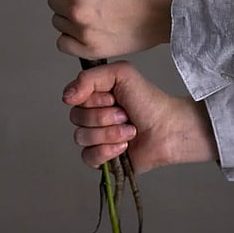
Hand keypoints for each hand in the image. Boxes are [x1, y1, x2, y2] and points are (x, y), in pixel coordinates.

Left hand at [48, 0, 179, 57]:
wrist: (166, 13)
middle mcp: (75, 8)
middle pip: (53, 1)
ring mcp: (81, 32)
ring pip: (58, 22)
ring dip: (68, 18)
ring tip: (91, 16)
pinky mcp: (90, 50)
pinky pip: (63, 44)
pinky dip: (71, 38)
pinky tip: (87, 32)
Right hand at [63, 61, 216, 172]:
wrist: (167, 128)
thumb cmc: (148, 100)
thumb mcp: (121, 74)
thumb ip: (89, 78)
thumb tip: (66, 97)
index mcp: (93, 95)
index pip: (73, 98)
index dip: (92, 100)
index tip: (113, 98)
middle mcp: (91, 115)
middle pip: (76, 118)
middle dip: (104, 117)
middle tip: (125, 115)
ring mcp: (95, 138)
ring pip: (81, 137)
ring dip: (110, 134)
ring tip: (130, 131)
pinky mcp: (101, 159)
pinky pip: (88, 157)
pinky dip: (107, 151)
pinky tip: (123, 147)